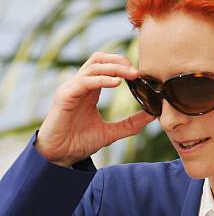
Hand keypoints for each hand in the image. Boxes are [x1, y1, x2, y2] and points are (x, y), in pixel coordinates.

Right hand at [34, 51, 155, 165]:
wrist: (60, 155)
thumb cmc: (79, 142)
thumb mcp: (110, 132)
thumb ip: (130, 124)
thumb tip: (152, 115)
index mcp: (90, 90)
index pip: (106, 66)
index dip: (123, 65)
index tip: (141, 74)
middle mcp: (80, 85)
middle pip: (99, 60)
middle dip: (120, 61)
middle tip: (137, 72)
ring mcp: (71, 88)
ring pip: (93, 66)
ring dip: (114, 68)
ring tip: (131, 75)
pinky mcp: (65, 96)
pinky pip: (85, 81)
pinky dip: (102, 80)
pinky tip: (117, 83)